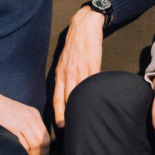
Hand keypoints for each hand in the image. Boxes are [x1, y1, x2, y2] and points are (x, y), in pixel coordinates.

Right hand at [0, 81, 51, 154]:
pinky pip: (23, 145)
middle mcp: (31, 117)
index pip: (45, 136)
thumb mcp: (17, 113)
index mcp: (33, 114)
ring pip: (35, 145)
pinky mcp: (12, 126)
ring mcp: (22, 121)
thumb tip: (32, 145)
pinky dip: (23, 154)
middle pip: (43, 142)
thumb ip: (26, 125)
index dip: (46, 151)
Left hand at [52, 6, 104, 127]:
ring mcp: (81, 69)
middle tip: (71, 128)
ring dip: (81, 105)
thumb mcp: (65, 61)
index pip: (57, 97)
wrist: (84, 26)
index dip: (58, 112)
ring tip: (85, 118)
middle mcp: (68, 73)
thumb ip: (65, 76)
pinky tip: (97, 100)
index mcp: (60, 73)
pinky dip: (94, 92)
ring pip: (79, 92)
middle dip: (68, 114)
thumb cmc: (75, 45)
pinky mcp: (93, 64)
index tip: (60, 125)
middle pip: (67, 98)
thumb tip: (67, 92)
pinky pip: (93, 82)